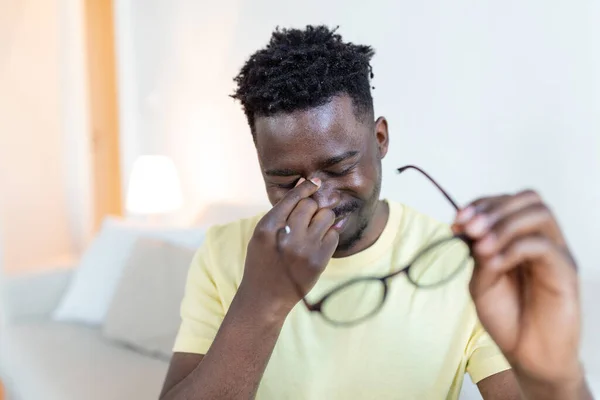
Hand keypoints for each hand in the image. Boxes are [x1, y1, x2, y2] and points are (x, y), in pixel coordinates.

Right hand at [239, 178, 338, 316]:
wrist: (265, 298)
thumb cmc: (262, 261)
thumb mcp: (261, 235)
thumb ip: (281, 212)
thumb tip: (307, 183)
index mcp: (267, 228)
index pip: (292, 198)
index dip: (305, 187)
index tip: (314, 182)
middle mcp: (286, 237)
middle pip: (310, 205)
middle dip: (312, 207)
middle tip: (308, 217)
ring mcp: (304, 250)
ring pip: (326, 216)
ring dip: (323, 219)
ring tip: (314, 229)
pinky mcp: (319, 261)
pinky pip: (333, 235)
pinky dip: (329, 235)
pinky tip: (318, 243)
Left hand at [452, 190, 582, 385]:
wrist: (528, 355)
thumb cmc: (507, 317)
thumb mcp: (481, 282)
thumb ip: (477, 254)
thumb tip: (469, 229)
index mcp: (519, 237)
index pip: (507, 201)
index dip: (480, 205)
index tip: (456, 221)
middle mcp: (541, 239)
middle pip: (527, 198)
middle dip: (493, 208)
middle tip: (468, 228)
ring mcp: (555, 253)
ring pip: (539, 214)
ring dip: (504, 224)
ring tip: (481, 246)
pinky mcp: (565, 272)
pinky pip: (543, 246)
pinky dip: (513, 249)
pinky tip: (493, 264)